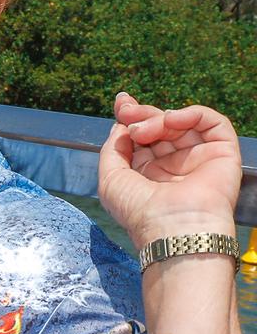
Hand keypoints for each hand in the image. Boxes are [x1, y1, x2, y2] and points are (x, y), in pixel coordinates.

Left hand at [98, 92, 241, 249]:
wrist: (174, 230)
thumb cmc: (140, 212)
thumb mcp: (110, 178)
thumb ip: (112, 149)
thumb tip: (120, 126)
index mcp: (149, 172)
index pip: (143, 136)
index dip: (133, 117)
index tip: (122, 103)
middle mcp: (174, 165)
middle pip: (160, 126)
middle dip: (142, 114)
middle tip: (129, 113)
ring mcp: (199, 159)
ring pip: (182, 123)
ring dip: (159, 118)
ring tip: (144, 131)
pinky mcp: (223, 154)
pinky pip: (213, 123)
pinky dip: (192, 114)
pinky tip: (173, 120)